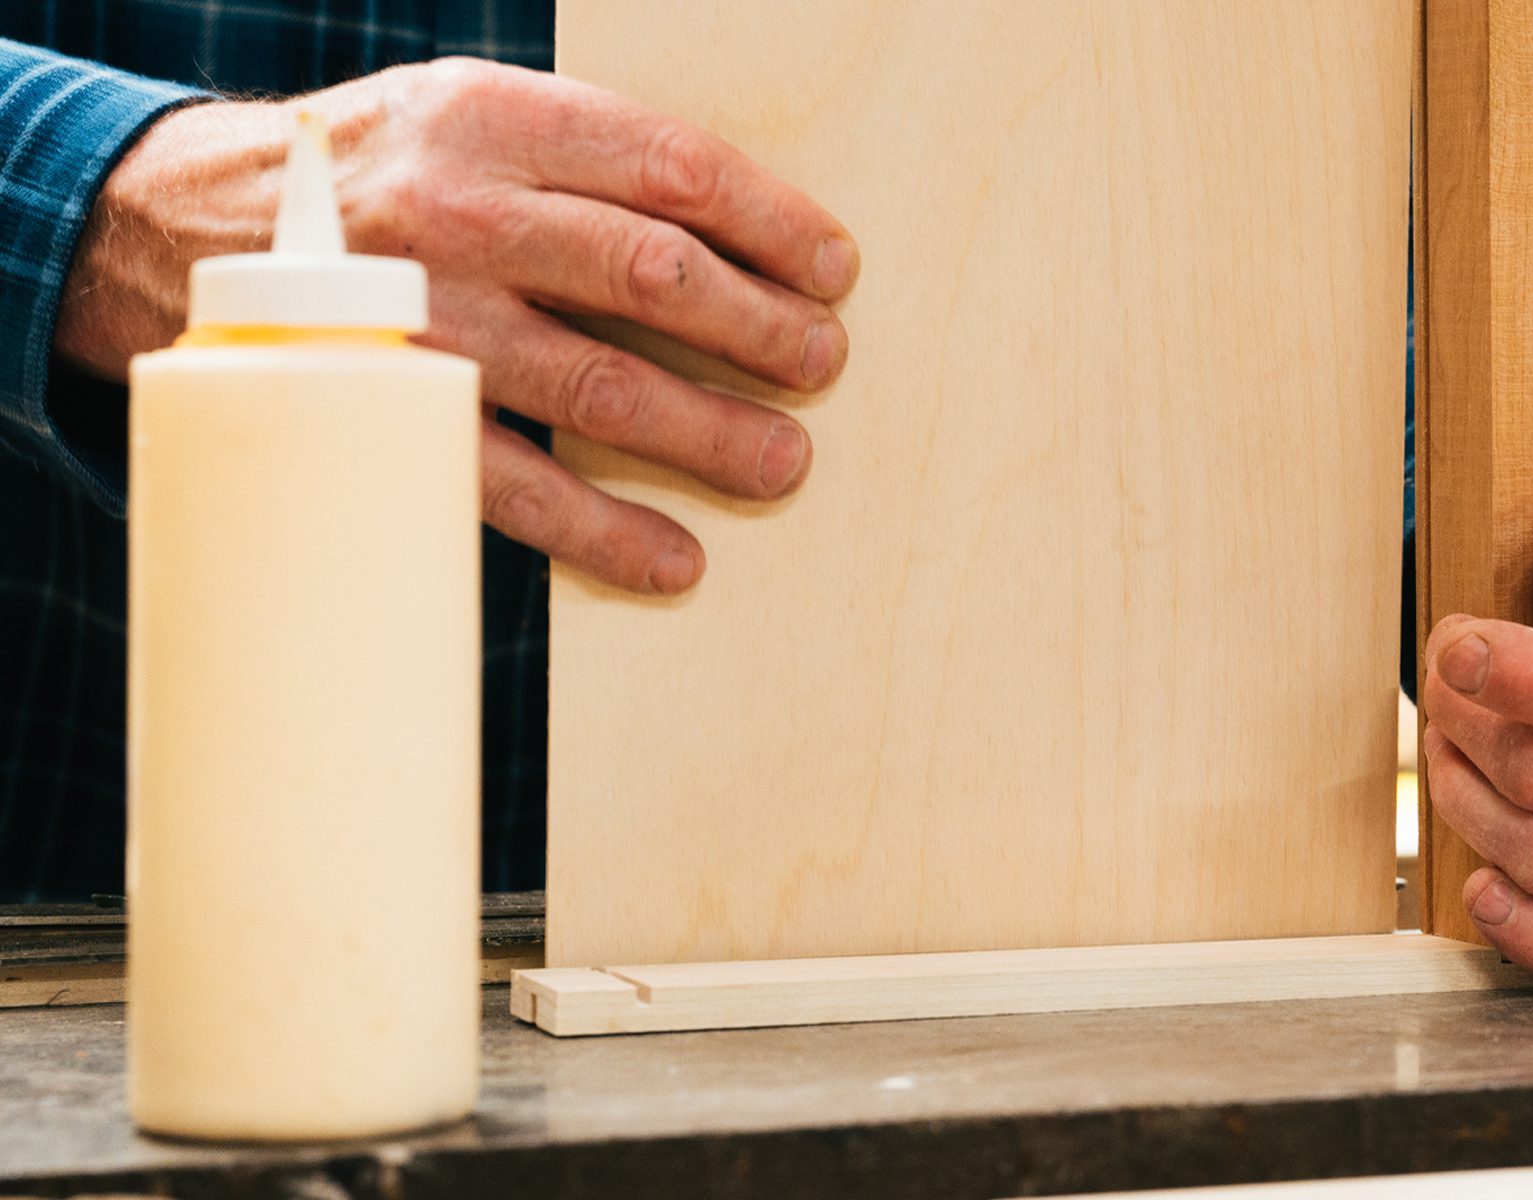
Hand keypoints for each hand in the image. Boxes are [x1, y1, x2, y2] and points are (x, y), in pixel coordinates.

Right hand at [55, 58, 858, 592]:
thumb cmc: (365, 175)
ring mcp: (426, 320)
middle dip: (757, 327)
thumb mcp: (461, 114)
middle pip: (650, 273)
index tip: (835, 269)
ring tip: (783, 462)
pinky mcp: (393, 416)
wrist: (169, 222)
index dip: (772, 223)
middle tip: (821, 363)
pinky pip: (514, 484)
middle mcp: (462, 212)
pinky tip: (673, 557)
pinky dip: (603, 531)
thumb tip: (728, 232)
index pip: (670, 166)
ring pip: (598, 383)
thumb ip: (579, 158)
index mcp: (495, 120)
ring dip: (707, 434)